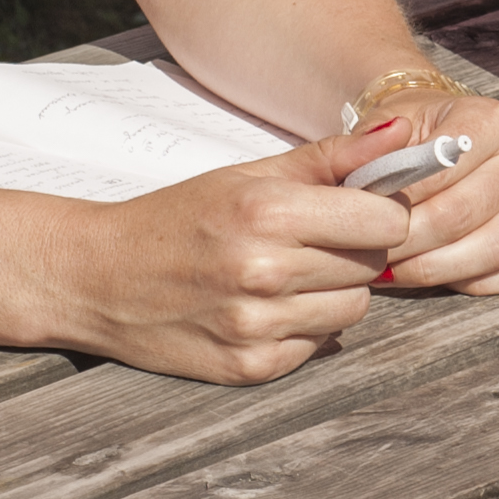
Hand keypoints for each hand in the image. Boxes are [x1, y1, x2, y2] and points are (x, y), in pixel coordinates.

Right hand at [66, 129, 425, 383]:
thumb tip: (401, 130)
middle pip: (374, 264)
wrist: (97, 277)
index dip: (383, 212)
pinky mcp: (249, 367)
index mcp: (266, 212)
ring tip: (290, 273)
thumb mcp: (248, 175)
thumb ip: (331, 156)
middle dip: (356, 249)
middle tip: (315, 239)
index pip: (385, 220)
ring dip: (335, 290)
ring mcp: (256, 326)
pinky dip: (307, 326)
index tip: (362, 208)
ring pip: (355, 308)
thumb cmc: (178, 218)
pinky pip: (321, 345)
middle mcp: (263, 272)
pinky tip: (269, 306)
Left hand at [355, 90, 498, 295]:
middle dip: (408, 243)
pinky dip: (476, 282)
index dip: (397, 201)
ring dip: (436, 269)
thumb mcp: (379, 129)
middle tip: (372, 255)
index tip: (366, 218)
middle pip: (463, 215)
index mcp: (490, 120)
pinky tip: (440, 274)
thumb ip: (367, 143)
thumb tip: (382, 143)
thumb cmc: (412, 141)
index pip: (442, 168)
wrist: (440, 147)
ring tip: (396, 270)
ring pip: (493, 249)